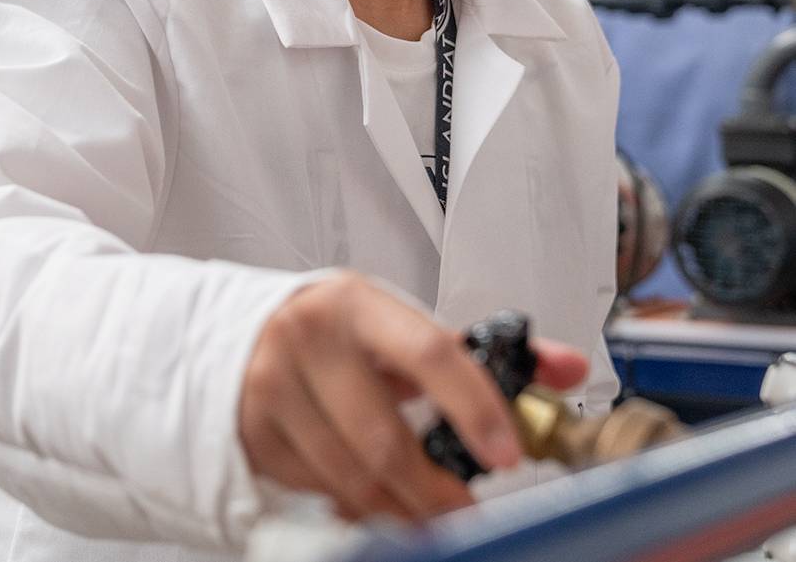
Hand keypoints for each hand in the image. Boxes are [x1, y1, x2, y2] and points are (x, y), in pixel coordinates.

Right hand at [238, 273, 587, 523]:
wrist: (253, 332)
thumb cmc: (345, 333)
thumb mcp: (406, 330)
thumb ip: (485, 351)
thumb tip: (567, 367)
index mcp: (359, 303)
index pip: (430, 351)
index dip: (475, 407)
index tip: (507, 454)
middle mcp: (311, 338)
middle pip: (385, 437)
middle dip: (435, 490)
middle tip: (464, 511)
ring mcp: (274, 386)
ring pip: (351, 476)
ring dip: (399, 511)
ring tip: (426, 517)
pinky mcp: (254, 431)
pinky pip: (317, 490)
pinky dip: (353, 506)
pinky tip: (371, 497)